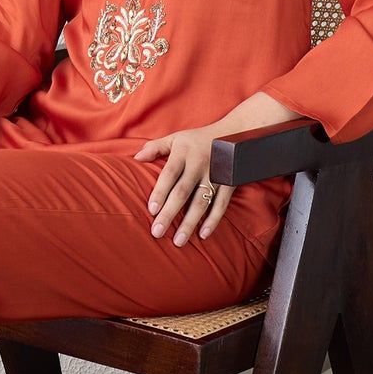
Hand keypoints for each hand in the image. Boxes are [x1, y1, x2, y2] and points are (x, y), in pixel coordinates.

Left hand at [133, 125, 230, 244]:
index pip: (169, 175)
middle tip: (157, 233)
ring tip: (179, 241)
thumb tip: (136, 158)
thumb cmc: (199, 138)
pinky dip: (213, 220)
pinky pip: (221, 204)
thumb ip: (155, 147)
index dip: (160, 192)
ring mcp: (216, 175)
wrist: (236, 132)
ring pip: (201, 202)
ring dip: (190, 223)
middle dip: (169, 214)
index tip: (151, 210)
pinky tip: (203, 235)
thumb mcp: (176, 137)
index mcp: (183, 153)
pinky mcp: (230, 183)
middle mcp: (199, 165)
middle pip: (182, 192)